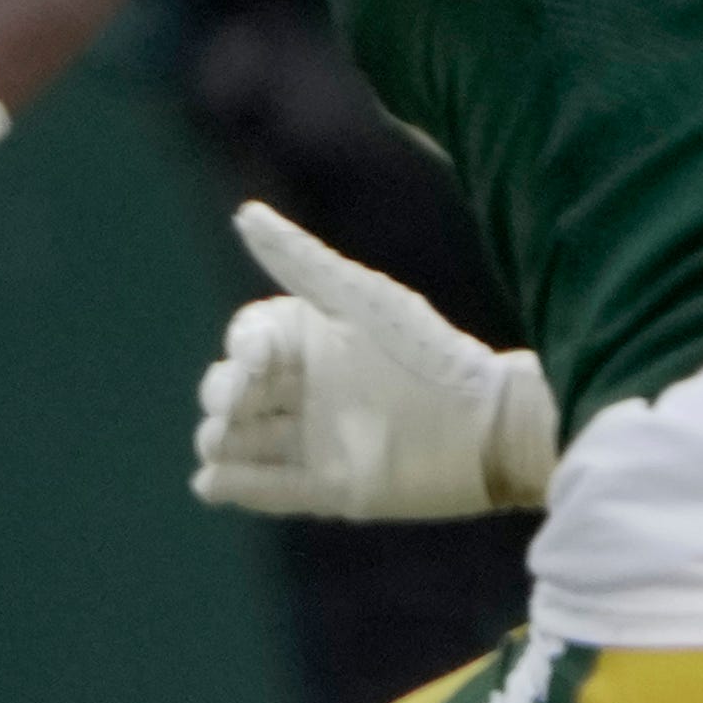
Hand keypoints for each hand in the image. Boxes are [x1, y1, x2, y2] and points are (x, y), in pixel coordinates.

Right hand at [188, 205, 557, 520]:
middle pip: (235, 391)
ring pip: (243, 440)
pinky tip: (213, 483)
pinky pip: (270, 489)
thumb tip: (246, 212)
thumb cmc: (428, 351)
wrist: (490, 422)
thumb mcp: (362, 300)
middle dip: (224, 395)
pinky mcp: (331, 487)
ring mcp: (316, 439)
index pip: (248, 340)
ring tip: (220, 443)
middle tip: (237, 403)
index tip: (259, 358)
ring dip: (221, 441)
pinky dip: (237, 486)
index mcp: (311, 340)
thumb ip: (303, 263)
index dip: (243, 347)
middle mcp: (307, 389)